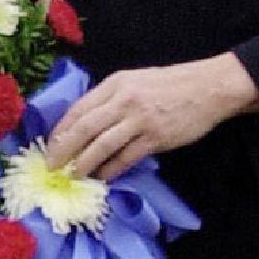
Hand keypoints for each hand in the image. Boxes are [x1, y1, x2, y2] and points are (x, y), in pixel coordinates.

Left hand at [43, 54, 258, 181]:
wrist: (209, 87)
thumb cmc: (171, 85)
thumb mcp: (135, 81)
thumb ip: (111, 98)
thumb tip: (85, 123)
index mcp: (115, 83)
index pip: (78, 108)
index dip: (60, 130)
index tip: (49, 146)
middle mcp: (124, 99)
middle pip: (84, 127)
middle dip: (63, 149)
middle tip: (52, 166)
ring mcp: (140, 119)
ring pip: (102, 145)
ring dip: (84, 163)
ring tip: (72, 175)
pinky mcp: (156, 137)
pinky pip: (126, 157)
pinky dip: (111, 169)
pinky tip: (102, 177)